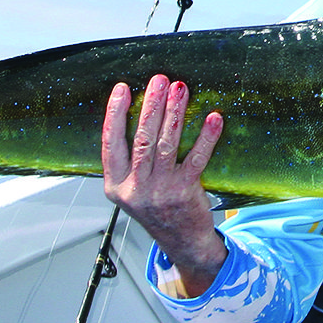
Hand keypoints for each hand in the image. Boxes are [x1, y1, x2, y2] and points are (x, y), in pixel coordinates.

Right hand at [102, 74, 227, 294]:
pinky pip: (196, 158)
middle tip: (159, 80)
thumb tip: (137, 115)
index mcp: (116, 185)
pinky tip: (212, 118)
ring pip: (166, 144)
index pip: (110, 143)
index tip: (122, 89)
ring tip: (180, 89)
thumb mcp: (131, 190)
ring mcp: (159, 191)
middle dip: (151, 105)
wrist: (182, 242)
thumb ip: (128, 162)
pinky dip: (205, 137)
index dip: (114, 114)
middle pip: (141, 139)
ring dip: (174, 113)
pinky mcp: (184, 192)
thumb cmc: (157, 209)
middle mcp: (134, 188)